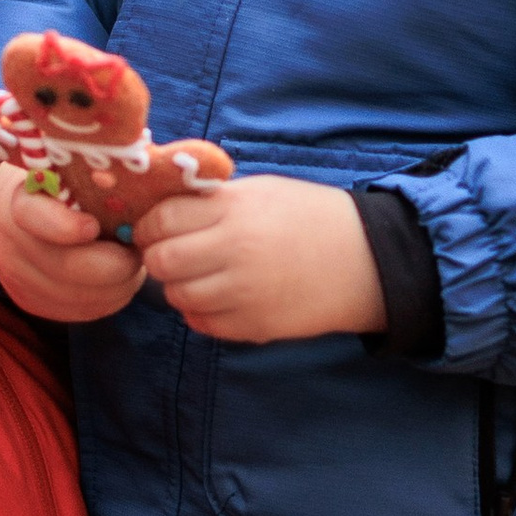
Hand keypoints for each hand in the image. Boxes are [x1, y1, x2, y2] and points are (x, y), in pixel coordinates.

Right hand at [0, 161, 146, 323]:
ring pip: (79, 296)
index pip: (34, 216)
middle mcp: (13, 243)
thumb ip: (96, 178)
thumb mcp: (67, 173)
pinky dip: (109, 299)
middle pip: (65, 267)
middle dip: (114, 264)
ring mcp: (20, 279)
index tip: (94, 226)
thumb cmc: (58, 190)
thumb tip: (152, 174)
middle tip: (138, 251)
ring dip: (118, 285)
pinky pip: (81, 311)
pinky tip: (118, 282)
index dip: (65, 226)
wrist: (12, 223)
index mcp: (22, 200)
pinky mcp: (32, 304)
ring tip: (133, 264)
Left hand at [133, 176, 384, 343]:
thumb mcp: (261, 191)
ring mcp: (243, 291)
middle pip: (162, 260)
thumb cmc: (310, 217)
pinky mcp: (253, 324)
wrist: (365, 260)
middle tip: (172, 254)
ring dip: (180, 286)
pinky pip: (202, 323)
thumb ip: (213, 200)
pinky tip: (220, 297)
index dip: (150, 224)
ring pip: (177, 296)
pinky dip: (201, 312)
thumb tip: (160, 209)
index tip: (155, 228)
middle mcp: (234, 249)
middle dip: (159, 257)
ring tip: (201, 276)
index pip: (162, 218)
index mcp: (234, 209)